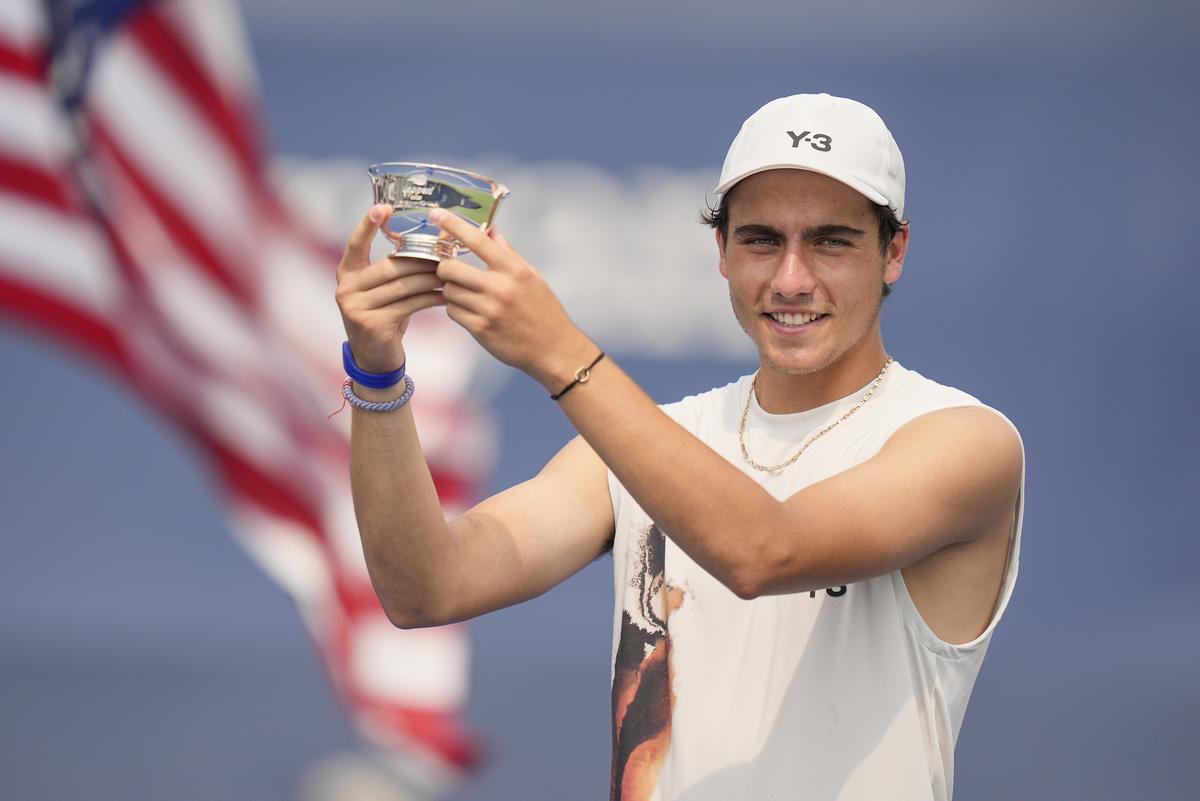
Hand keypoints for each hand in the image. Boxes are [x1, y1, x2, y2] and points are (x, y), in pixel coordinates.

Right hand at [335, 204, 446, 372]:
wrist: (375, 358)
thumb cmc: (385, 315)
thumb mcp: (386, 289)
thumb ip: (400, 266)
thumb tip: (437, 236)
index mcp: (347, 273)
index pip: (355, 244)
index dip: (367, 225)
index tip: (382, 207)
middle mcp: (346, 288)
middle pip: (391, 266)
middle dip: (422, 260)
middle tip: (447, 254)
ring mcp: (356, 307)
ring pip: (403, 286)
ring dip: (431, 279)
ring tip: (452, 274)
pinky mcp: (372, 324)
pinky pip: (409, 305)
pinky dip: (431, 298)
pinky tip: (447, 296)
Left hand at [430, 208, 595, 389]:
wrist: (553, 349)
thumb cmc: (544, 310)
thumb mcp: (532, 277)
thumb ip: (508, 254)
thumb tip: (491, 231)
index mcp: (514, 270)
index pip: (478, 240)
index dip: (453, 224)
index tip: (436, 214)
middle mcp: (500, 288)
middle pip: (450, 268)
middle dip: (445, 268)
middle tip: (451, 271)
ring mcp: (489, 310)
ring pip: (449, 291)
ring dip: (452, 291)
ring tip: (467, 295)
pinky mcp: (481, 329)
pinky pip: (453, 312)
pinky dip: (456, 310)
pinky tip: (471, 312)